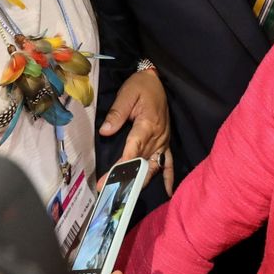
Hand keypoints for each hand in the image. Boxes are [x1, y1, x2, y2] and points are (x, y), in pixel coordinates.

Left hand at [101, 69, 172, 192]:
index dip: (122, 166)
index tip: (110, 179)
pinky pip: (168, 162)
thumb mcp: (126, 94)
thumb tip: (105, 131)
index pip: (133, 150)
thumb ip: (116, 113)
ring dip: (141, 180)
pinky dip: (168, 177)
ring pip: (152, 165)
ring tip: (127, 193)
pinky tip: (168, 192)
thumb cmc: (140, 86)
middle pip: (141, 161)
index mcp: (147, 124)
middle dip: (126, 177)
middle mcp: (158, 136)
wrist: (156, 80)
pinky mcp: (165, 142)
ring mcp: (163, 141)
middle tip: (109, 190)